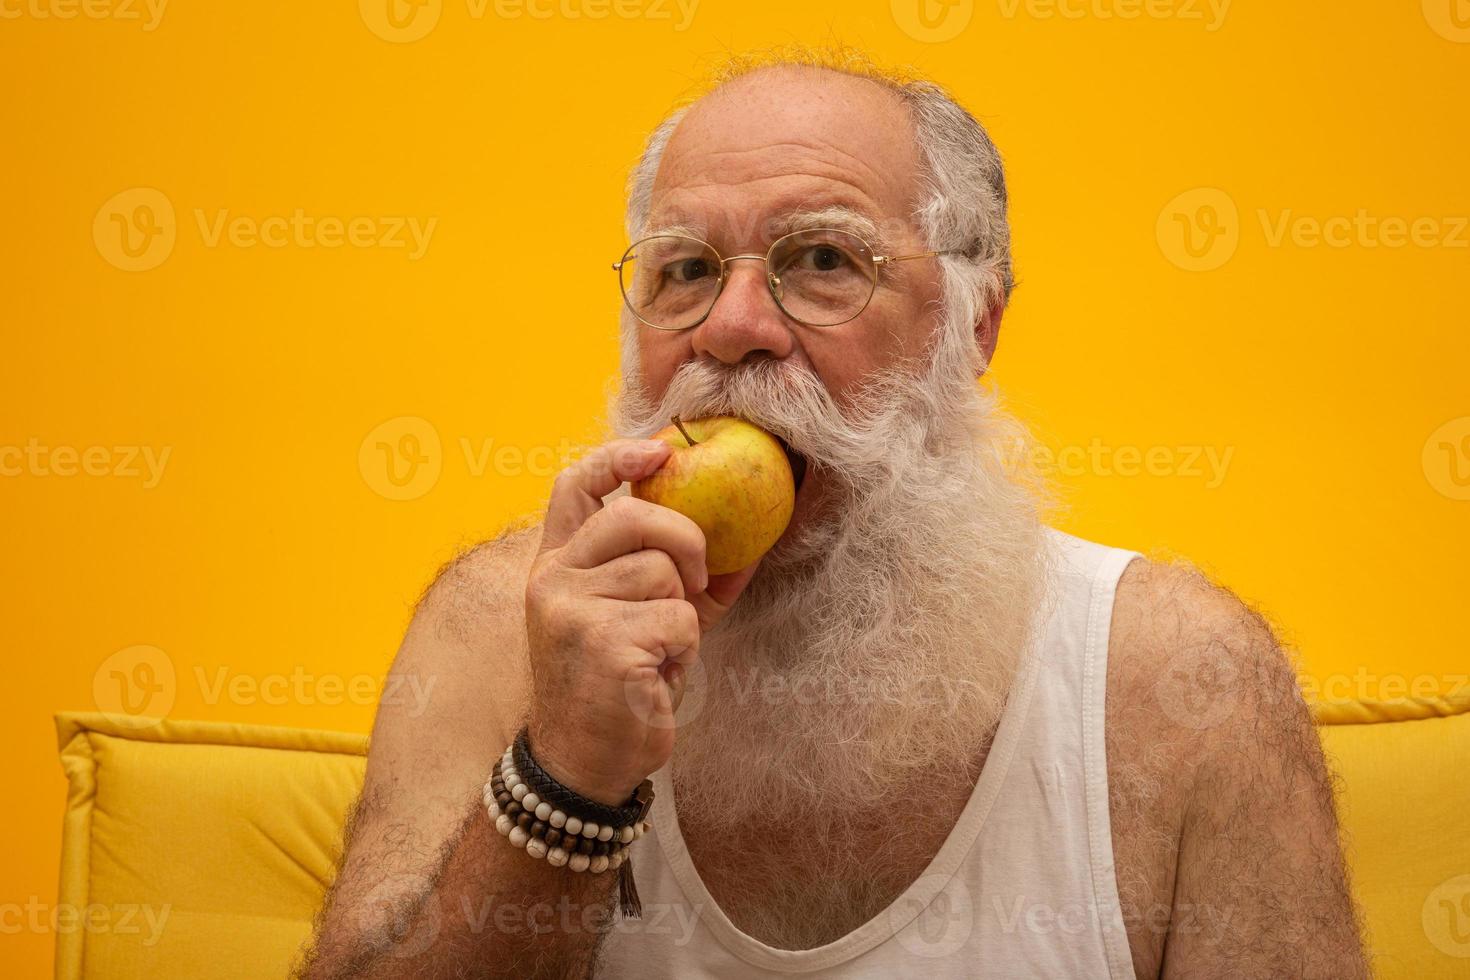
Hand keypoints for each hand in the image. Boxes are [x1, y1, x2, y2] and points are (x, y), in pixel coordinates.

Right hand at [523, 439, 760, 804]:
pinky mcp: (604, 643)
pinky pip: (679, 619)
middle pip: (636, 517)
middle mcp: (553, 580)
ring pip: (665, 573)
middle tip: (695, 578)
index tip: (658, 454)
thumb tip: (750, 542)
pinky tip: (659, 674)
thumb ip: (680, 578)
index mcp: (555, 565)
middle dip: (684, 539)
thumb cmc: (617, 686)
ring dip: (682, 616)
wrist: (584, 761)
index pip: (572, 487)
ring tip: (659, 651)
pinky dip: (685, 648)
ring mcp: (573, 610)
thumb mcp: (638, 620)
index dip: (616, 459)